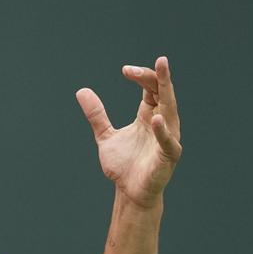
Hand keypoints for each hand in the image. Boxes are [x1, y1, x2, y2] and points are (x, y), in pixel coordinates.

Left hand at [76, 56, 182, 208]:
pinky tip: (156, 118)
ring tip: (162, 76)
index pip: (151, 89)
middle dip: (159, 77)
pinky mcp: (168, 156)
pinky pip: (167, 141)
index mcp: (149, 115)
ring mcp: (168, 138)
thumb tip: (82, 91)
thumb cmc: (124, 165)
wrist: (129, 192)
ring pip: (170, 111)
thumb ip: (96, 115)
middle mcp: (162, 123)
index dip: (142, 77)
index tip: (125, 70)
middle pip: (164, 94)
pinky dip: (162, 131)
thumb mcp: (105, 136)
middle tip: (159, 60)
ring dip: (167, 94)